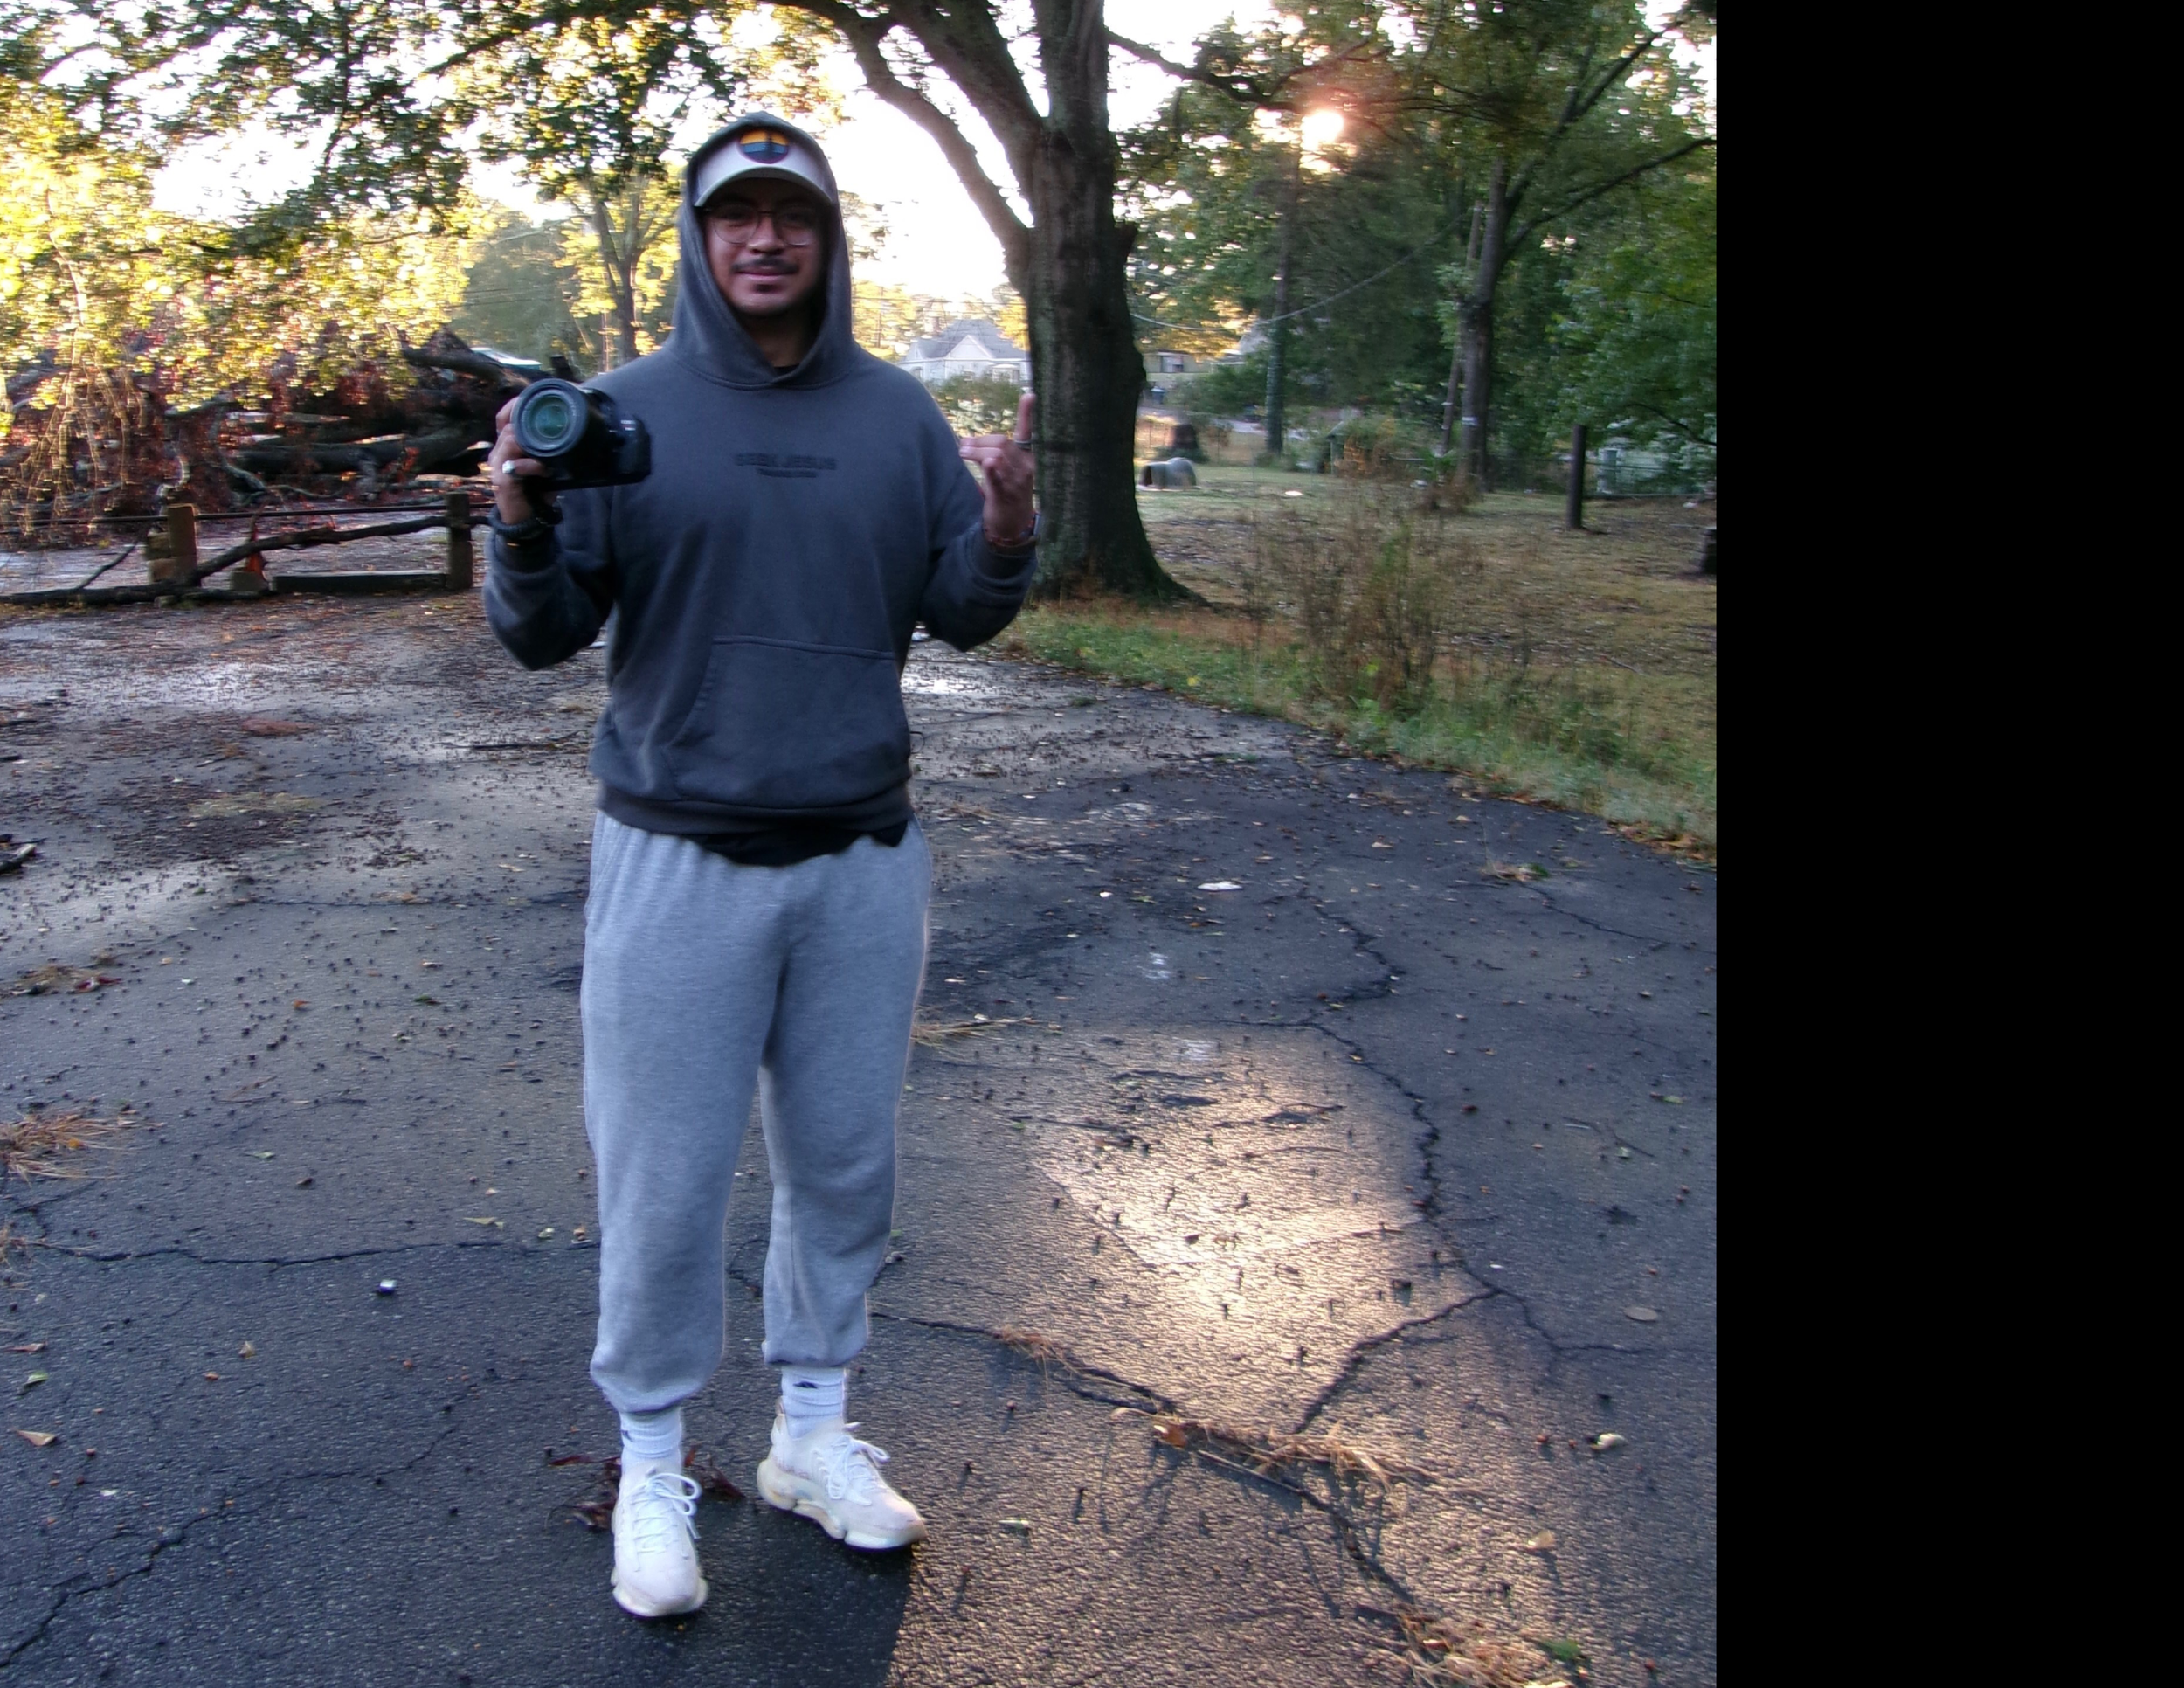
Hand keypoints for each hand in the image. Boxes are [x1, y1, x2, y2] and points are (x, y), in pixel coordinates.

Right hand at [485, 394, 554, 524]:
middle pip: (508, 428)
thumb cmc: (536, 491)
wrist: (526, 521)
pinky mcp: (501, 482)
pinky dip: (532, 465)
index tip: (530, 400)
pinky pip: (515, 466)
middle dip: (528, 426)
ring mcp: (497, 468)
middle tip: (550, 432)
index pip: (502, 420)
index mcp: (506, 447)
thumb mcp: (542, 465)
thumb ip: (545, 450)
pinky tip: (544, 470)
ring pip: (509, 441)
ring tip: (547, 455)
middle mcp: (498, 454)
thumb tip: (567, 433)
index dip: (513, 407)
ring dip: (531, 445)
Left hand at [959, 391, 1036, 547]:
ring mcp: (1017, 482)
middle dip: (980, 442)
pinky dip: (989, 468)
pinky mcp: (1006, 494)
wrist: (1012, 526)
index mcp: (1028, 459)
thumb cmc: (1007, 494)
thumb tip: (967, 441)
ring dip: (976, 451)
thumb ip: (993, 454)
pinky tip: (985, 463)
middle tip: (964, 445)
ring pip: (997, 456)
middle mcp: (1026, 468)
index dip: (1027, 414)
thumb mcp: (1006, 471)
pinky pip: (997, 477)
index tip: (1029, 395)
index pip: (1028, 433)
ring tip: (963, 453)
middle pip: (1002, 443)